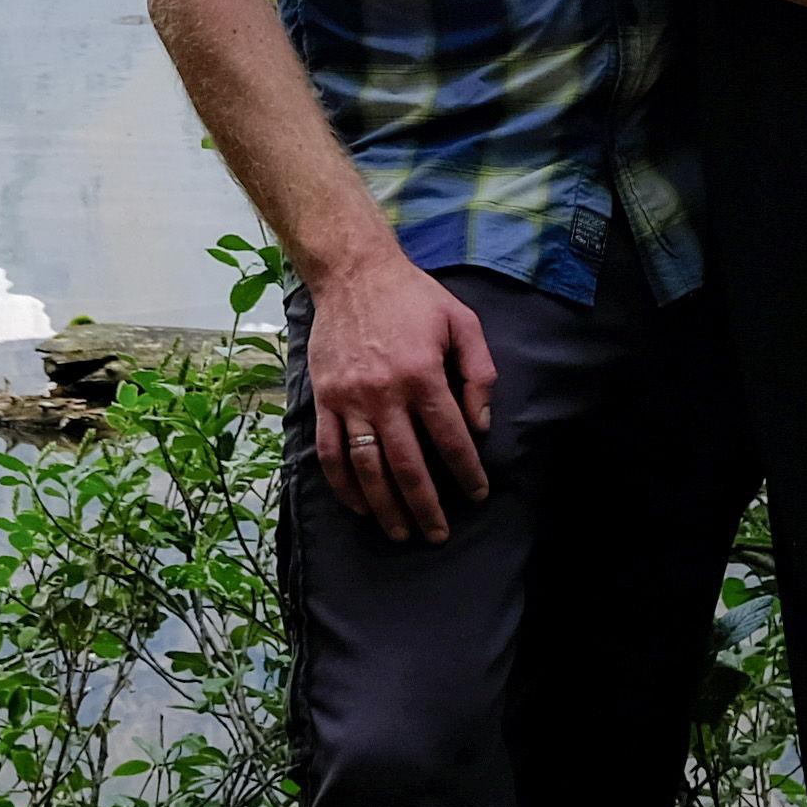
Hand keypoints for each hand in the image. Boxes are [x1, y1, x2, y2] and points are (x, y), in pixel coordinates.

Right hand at [305, 238, 494, 541]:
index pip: (450, 438)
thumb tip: (481, 425)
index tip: (477, 495)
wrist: (353, 273)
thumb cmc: (413, 297)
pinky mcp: (325, 399)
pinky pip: (330, 452)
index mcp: (423, 374)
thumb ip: (479, 372)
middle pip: (407, 465)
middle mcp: (385, 393)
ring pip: (367, 468)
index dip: (467, 472)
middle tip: (438, 534)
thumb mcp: (462, 321)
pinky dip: (344, 485)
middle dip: (426, 506)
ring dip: (385, 506)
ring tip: (401, 533)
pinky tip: (361, 506)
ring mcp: (349, 399)